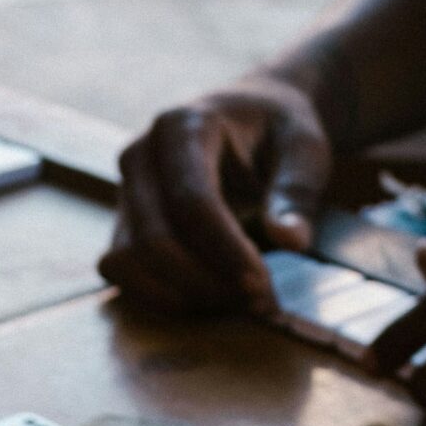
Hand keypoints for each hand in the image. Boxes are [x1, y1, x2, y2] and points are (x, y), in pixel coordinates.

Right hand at [99, 77, 331, 316]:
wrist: (246, 122)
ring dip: (183, 296)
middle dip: (206, 282)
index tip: (261, 284)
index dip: (225, 250)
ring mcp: (124, 193)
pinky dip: (164, 299)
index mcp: (182, 126)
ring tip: (238, 303)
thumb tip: (292, 240)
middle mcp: (141, 157)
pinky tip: (212, 302)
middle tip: (258, 302)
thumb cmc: (275, 134)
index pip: (192, 200)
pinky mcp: (122, 225)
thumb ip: (296, 192)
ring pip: (129, 262)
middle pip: (154, 238)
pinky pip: (125, 274)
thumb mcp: (303, 149)